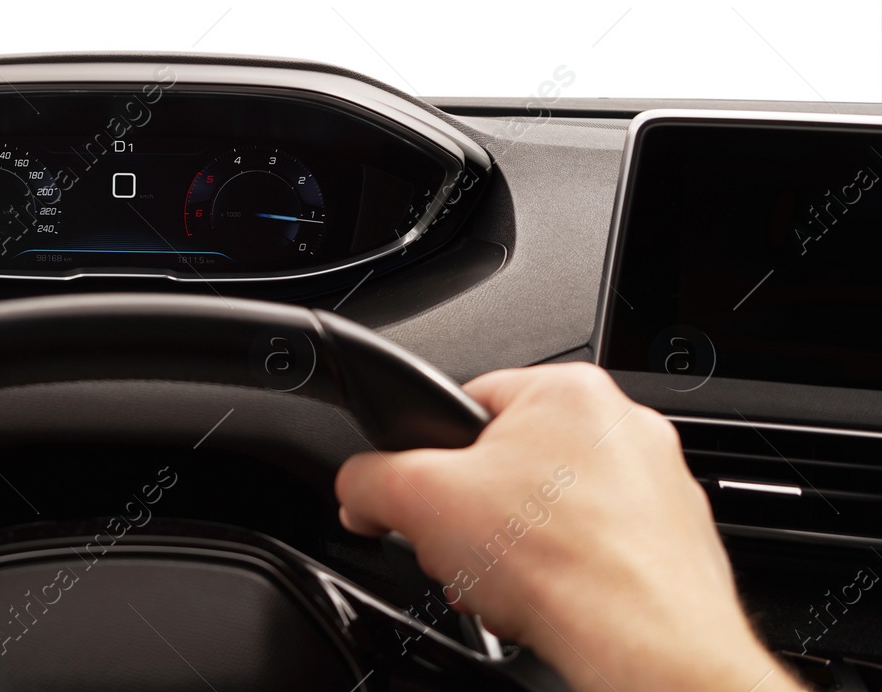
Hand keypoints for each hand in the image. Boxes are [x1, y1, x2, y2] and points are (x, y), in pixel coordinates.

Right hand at [335, 363, 797, 691]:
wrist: (643, 646)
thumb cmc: (560, 565)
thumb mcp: (418, 501)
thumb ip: (369, 479)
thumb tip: (358, 488)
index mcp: (568, 389)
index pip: (469, 403)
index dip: (432, 457)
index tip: (425, 499)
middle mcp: (624, 426)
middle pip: (512, 463)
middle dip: (477, 515)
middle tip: (465, 551)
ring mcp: (659, 486)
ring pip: (556, 510)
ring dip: (519, 549)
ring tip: (506, 586)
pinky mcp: (677, 543)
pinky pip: (600, 549)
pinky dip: (568, 576)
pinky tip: (549, 603)